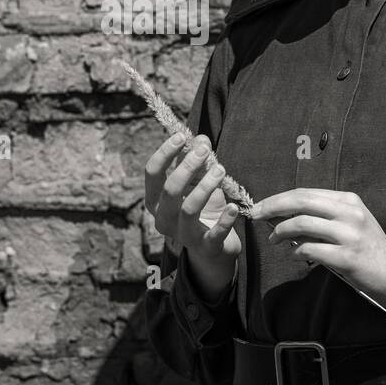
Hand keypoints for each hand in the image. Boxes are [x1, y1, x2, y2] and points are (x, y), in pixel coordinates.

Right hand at [143, 132, 241, 271]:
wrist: (213, 246)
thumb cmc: (202, 208)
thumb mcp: (197, 182)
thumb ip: (196, 160)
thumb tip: (201, 138)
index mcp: (155, 200)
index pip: (152, 173)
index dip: (165, 153)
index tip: (182, 136)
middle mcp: (163, 219)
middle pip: (170, 190)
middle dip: (188, 167)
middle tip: (205, 151)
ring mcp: (183, 235)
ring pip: (189, 209)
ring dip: (206, 186)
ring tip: (221, 170)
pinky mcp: (205, 248)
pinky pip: (214, 234)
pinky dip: (224, 219)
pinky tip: (233, 207)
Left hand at [251, 187, 385, 320]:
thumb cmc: (367, 248)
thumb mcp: (349, 223)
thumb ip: (321, 216)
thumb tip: (282, 214)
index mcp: (348, 201)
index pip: (305, 192)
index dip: (278, 198)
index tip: (260, 206)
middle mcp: (350, 213)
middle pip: (301, 201)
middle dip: (272, 207)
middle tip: (254, 215)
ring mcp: (350, 234)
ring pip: (302, 223)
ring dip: (280, 231)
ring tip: (274, 239)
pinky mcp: (347, 257)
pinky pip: (310, 249)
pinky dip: (296, 250)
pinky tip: (295, 253)